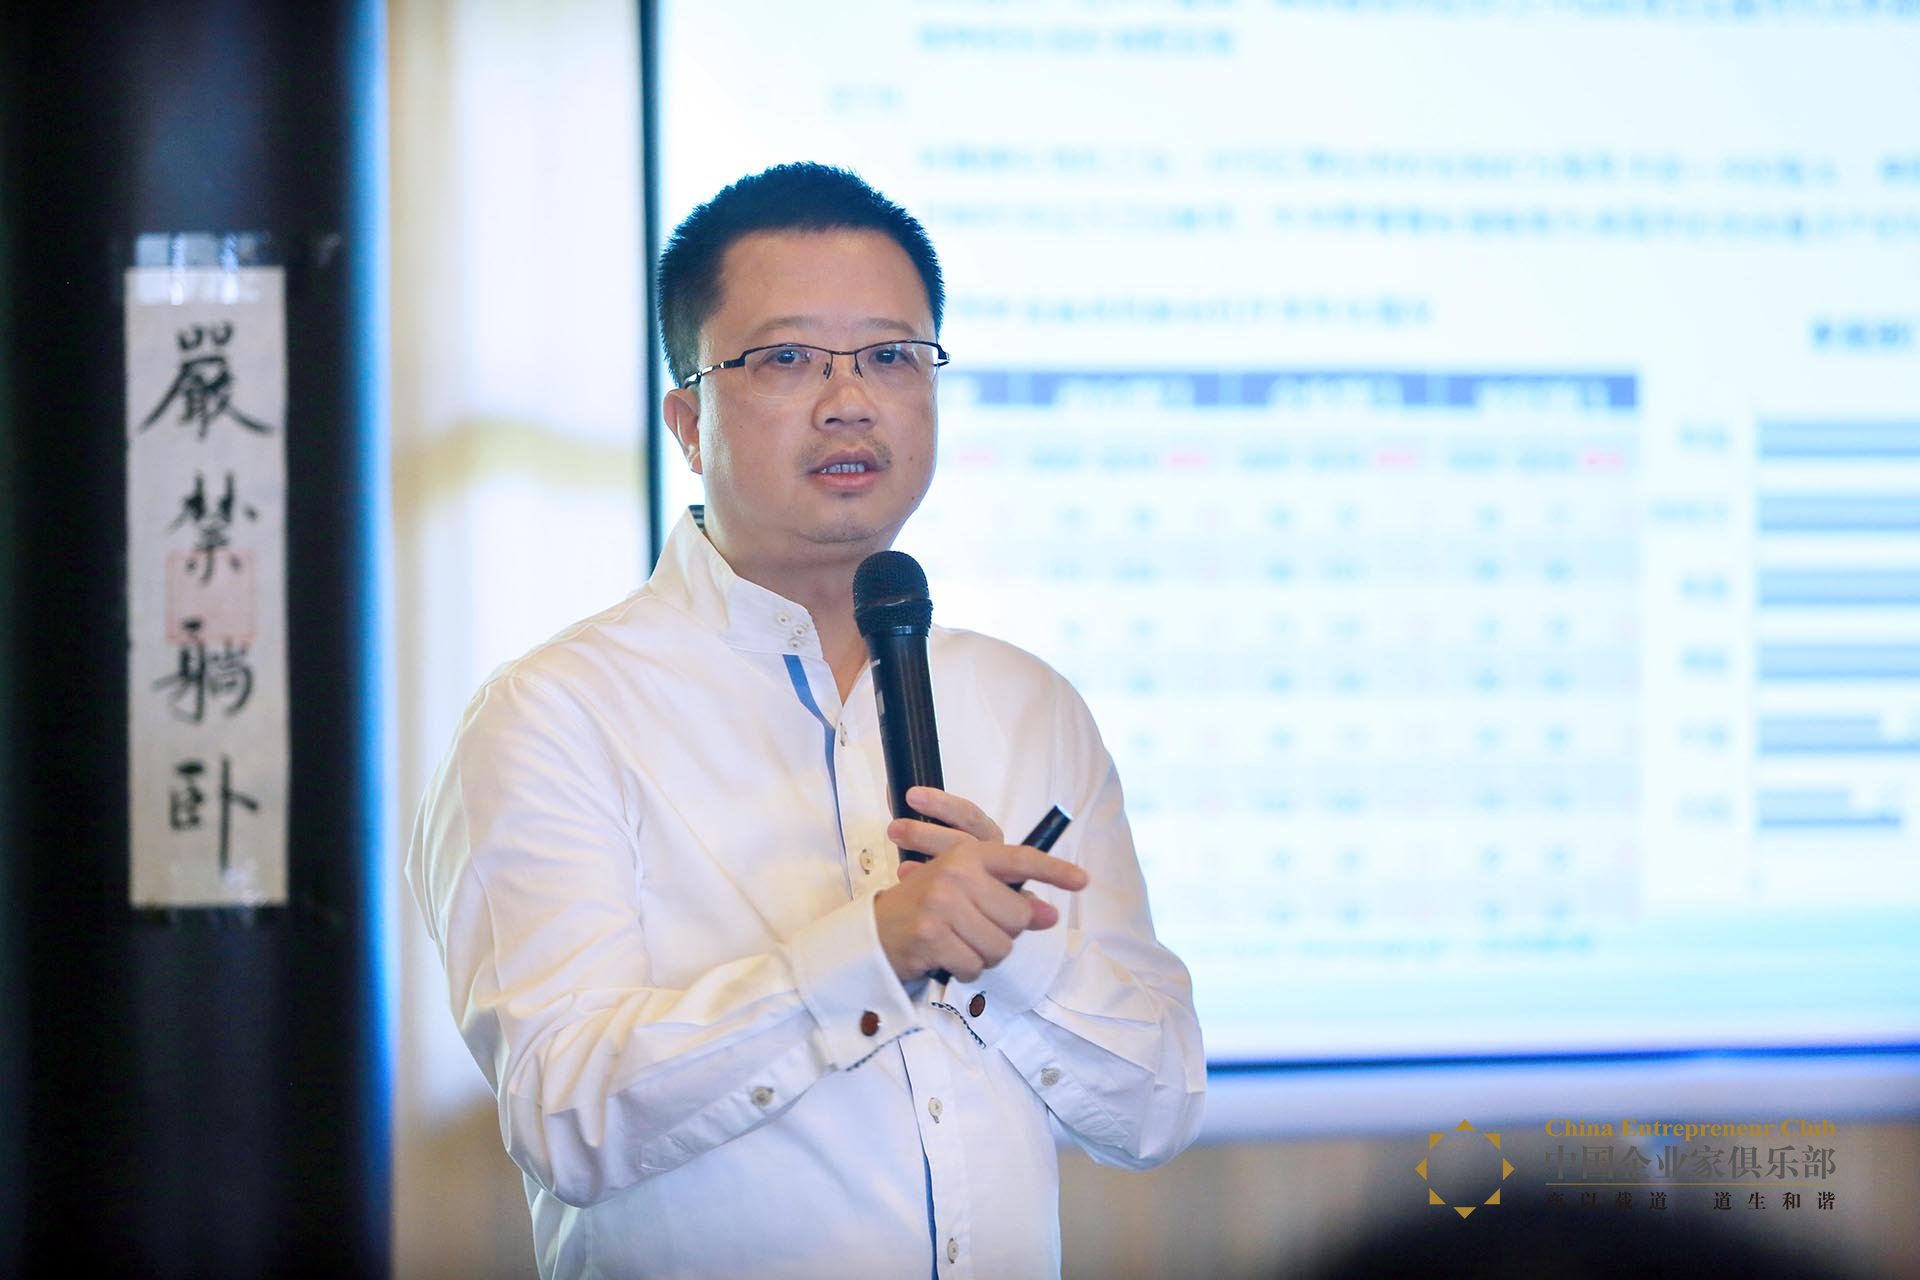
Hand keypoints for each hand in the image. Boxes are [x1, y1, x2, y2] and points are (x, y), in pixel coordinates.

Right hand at [873, 786, 1089, 983]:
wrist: (875, 929)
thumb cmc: (927, 907)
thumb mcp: (967, 892)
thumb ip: (1009, 899)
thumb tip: (1049, 914)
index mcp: (968, 856)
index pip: (1021, 860)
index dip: (1055, 871)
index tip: (1083, 880)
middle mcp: (957, 874)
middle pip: (1018, 917)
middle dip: (1004, 934)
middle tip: (975, 930)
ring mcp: (943, 904)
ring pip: (1000, 946)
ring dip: (986, 955)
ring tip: (961, 943)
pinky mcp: (932, 935)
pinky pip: (975, 966)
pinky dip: (967, 970)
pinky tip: (948, 957)